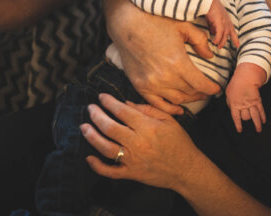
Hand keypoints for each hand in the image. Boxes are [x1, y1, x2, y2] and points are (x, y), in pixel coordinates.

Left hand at [82, 94, 201, 191]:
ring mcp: (133, 160)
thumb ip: (147, 109)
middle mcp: (138, 143)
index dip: (109, 102)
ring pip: (106, 148)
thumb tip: (126, 103)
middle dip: (96, 115)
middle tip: (90, 108)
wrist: (186, 169)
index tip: (101, 97)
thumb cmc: (179, 142)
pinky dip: (97, 166)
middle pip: (110, 127)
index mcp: (147, 127)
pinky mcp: (131, 174)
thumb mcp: (168, 120)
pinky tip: (89, 157)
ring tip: (84, 127)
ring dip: (92, 136)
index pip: (122, 111)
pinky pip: (110, 171)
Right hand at [106, 0, 220, 114]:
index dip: (212, 89)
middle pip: (190, 93)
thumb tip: (210, 56)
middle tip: (208, 91)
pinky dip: (169, 108)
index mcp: (178, 62)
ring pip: (176, 100)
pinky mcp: (140, 85)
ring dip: (189, 100)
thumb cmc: (156, 21)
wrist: (126, 23)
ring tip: (196, 96)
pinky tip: (179, 109)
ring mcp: (151, 83)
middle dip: (202, 93)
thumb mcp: (183, 26)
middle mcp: (165, 76)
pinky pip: (157, 104)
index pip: (201, 84)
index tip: (217, 89)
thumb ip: (200, 41)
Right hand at [205, 0, 238, 48]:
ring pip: (225, 34)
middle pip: (229, 33)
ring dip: (221, 41)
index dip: (235, 38)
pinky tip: (215, 42)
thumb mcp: (214, 19)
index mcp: (227, 20)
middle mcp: (227, 21)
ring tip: (218, 46)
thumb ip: (214, 26)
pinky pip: (220, 32)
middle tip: (221, 48)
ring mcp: (224, 21)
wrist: (209, 0)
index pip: (232, 30)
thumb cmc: (211, 8)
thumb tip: (214, 32)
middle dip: (226, 41)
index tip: (237, 45)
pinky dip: (218, 38)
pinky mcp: (219, 22)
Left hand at [225, 63, 266, 131]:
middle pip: (246, 117)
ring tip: (259, 129)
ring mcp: (251, 104)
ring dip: (257, 124)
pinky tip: (264, 120)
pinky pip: (261, 110)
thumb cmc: (236, 84)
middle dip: (246, 119)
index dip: (238, 125)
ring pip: (255, 117)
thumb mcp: (228, 93)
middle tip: (247, 120)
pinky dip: (263, 116)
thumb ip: (229, 102)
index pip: (236, 118)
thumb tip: (231, 108)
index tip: (240, 130)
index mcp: (235, 104)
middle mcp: (243, 106)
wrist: (246, 77)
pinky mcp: (258, 101)